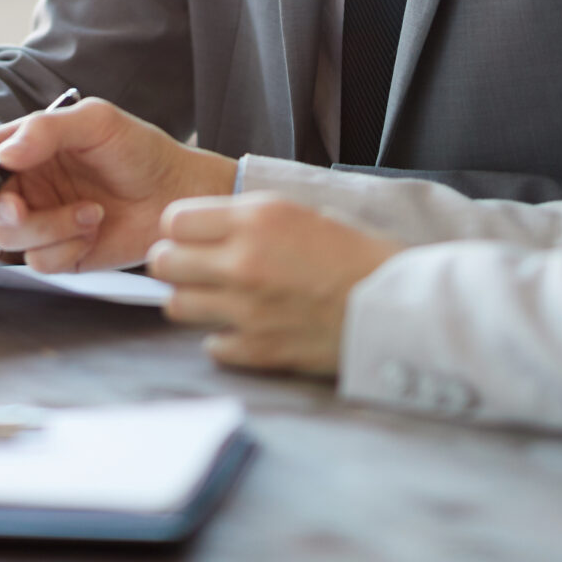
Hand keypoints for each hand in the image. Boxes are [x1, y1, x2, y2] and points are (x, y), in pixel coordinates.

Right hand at [0, 97, 234, 271]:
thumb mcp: (96, 122)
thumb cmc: (140, 149)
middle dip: (0, 209)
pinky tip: (94, 230)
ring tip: (91, 212)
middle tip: (21, 209)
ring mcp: (43, 221)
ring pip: (9, 237)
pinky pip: (39, 263)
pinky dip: (66, 249)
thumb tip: (2, 156)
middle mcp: (29, 185)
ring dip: (48, 228)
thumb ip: (46, 129)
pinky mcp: (61, 254)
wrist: (178, 194)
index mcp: (28, 147)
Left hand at [148, 195, 400, 375]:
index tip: (192, 236)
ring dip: (192, 301)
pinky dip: (223, 338)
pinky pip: (211, 345)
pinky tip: (245, 328)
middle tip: (195, 268)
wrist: (399, 306)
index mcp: (257, 219)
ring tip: (217, 299)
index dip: (180, 228)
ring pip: (176, 305)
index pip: (174, 220)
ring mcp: (248, 310)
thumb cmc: (361, 254)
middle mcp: (244, 262)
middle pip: (163, 263)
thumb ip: (251, 219)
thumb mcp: (303, 212)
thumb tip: (210, 225)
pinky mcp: (259, 350)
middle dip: (174, 263)